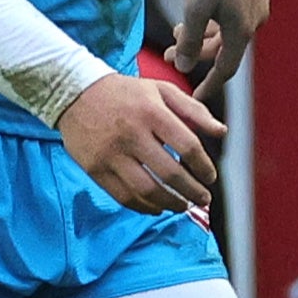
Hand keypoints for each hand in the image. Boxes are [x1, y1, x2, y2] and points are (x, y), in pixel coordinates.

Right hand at [58, 70, 224, 218]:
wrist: (75, 92)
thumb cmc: (125, 93)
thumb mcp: (161, 90)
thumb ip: (194, 110)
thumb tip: (222, 132)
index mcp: (151, 112)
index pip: (187, 145)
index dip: (203, 166)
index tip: (210, 177)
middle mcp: (132, 134)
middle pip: (169, 173)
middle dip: (192, 191)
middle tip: (203, 199)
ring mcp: (111, 154)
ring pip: (147, 190)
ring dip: (170, 203)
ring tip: (182, 205)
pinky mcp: (95, 168)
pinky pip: (124, 195)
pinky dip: (144, 206)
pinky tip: (157, 207)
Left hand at [169, 0, 269, 113]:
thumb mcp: (194, 9)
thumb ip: (188, 42)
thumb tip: (183, 67)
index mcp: (241, 31)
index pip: (225, 69)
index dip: (209, 85)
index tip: (195, 97)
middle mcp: (254, 22)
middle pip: (223, 49)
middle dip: (195, 53)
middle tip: (169, 53)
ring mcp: (256, 6)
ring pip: (226, 32)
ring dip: (202, 35)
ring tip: (178, 28)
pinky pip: (233, 17)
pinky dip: (214, 21)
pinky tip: (198, 10)